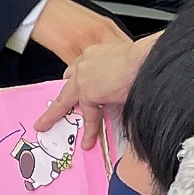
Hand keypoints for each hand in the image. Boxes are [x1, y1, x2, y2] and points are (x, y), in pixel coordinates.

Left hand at [34, 12, 152, 150]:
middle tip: (49, 108)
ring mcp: (85, 77)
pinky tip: (88, 141)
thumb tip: (128, 91)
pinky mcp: (88, 92)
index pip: (81, 68)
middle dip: (58, 98)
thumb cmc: (148, 59)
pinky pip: (89, 116)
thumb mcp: (132, 64)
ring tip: (44, 125)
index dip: (77, 79)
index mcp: (99, 53)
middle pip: (68, 83)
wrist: (149, 58)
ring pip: (66, 99)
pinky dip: (90, 130)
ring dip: (55, 114)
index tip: (71, 83)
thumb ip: (122, 77)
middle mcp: (88, 62)